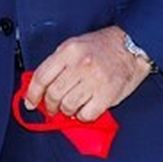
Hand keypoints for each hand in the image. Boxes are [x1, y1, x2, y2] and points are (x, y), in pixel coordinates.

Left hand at [22, 25, 151, 122]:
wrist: (132, 47)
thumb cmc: (103, 47)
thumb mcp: (74, 45)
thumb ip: (57, 64)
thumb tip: (40, 86)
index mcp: (69, 51)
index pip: (42, 76)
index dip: (32, 93)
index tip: (30, 103)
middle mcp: (80, 64)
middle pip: (53, 94)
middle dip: (50, 105)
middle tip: (52, 108)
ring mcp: (95, 80)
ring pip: (68, 106)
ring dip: (66, 111)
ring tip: (70, 107)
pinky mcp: (108, 94)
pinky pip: (86, 114)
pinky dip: (82, 116)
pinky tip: (83, 110)